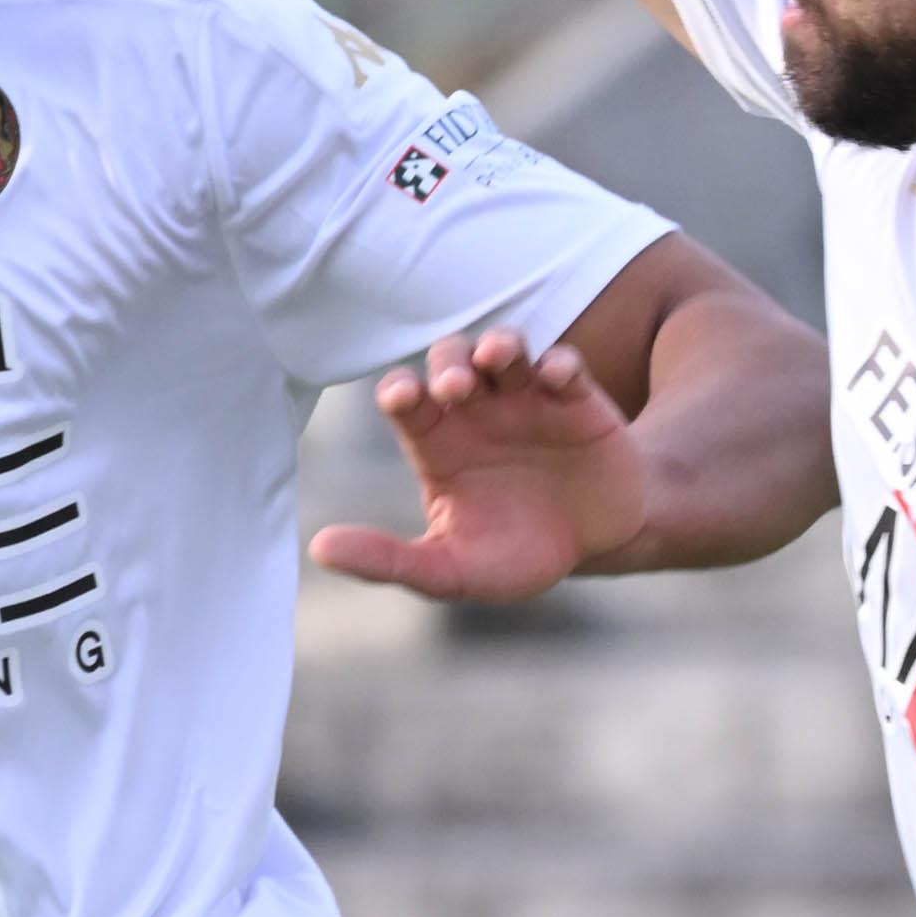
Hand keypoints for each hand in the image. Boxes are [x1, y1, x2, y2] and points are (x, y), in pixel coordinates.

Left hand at [311, 327, 645, 602]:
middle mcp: (477, 411)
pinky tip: (557, 379)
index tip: (403, 399)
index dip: (400, 389)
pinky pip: (565, 364)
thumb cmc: (515, 555)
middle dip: (447, 363)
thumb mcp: (450, 571)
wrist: (597, 548)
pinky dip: (560, 363)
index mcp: (439, 443)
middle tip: (453, 388)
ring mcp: (527, 400)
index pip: (406, 399)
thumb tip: (319, 549)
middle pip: (449, 359)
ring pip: (504, 346)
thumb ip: (389, 561)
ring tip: (494, 360)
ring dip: (497, 345)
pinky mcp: (576, 400)